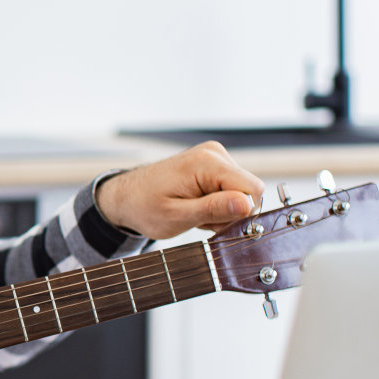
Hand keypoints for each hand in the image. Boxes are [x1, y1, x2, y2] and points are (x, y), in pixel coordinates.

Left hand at [96, 142, 264, 239]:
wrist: (127, 196)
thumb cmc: (144, 207)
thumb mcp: (177, 216)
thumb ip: (213, 209)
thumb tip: (246, 204)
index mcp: (207, 163)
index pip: (252, 190)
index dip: (240, 213)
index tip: (215, 223)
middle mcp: (215, 154)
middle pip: (249, 192)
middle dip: (229, 213)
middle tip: (198, 219)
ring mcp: (215, 158)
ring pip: (241, 194)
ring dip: (221, 211)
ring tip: (193, 212)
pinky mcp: (214, 166)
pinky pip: (231, 190)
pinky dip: (217, 204)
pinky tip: (196, 206)